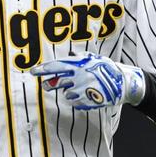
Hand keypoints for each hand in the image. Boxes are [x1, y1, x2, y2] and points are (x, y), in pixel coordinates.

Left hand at [30, 52, 144, 109]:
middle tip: (46, 86)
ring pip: (66, 94)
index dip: (43, 69)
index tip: (32, 71)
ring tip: (80, 89)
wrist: (123, 83)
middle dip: (49, 85)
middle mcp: (79, 76)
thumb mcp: (93, 58)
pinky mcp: (88, 101)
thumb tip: (70, 53)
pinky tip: (87, 96)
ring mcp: (83, 89)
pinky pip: (75, 103)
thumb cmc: (106, 68)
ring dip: (69, 92)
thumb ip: (79, 57)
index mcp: (79, 64)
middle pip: (57, 83)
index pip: (56, 66)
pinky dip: (78, 100)